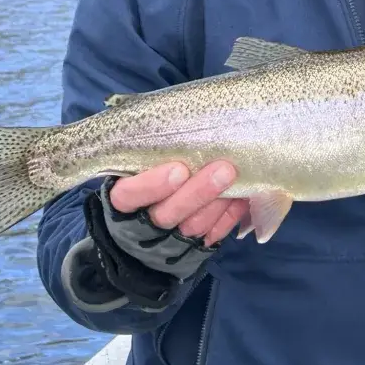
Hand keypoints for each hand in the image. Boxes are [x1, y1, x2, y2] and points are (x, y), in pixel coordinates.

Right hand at [109, 160, 247, 246]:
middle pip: (167, 214)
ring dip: (218, 203)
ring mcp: (168, 240)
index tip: (178, 169)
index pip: (129, 195)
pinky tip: (242, 198)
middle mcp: (143, 222)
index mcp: (123, 198)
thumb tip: (185, 114)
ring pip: (192, 227)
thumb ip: (155, 147)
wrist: (146, 225)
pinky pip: (211, 237)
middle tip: (224, 169)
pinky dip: (228, 218)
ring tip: (237, 178)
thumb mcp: (139, 161)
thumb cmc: (146, 177)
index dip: (153, 185)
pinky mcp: (191, 249)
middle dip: (198, 192)